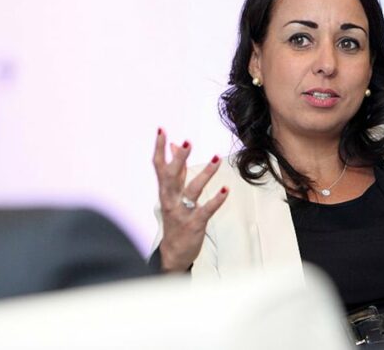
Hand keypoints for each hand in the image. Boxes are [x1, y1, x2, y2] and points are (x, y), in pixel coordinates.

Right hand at [153, 128, 227, 271]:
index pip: (159, 166)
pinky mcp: (194, 224)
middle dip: (180, 159)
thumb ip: (176, 170)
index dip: (159, 148)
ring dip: (205, 174)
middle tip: (188, 142)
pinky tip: (225, 190)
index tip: (161, 130)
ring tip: (216, 158)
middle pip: (172, 177)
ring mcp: (182, 212)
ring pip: (192, 190)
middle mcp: (170, 200)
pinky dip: (216, 200)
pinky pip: (205, 210)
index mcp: (165, 191)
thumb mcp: (172, 194)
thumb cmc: (174, 218)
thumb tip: (175, 145)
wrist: (172, 254)